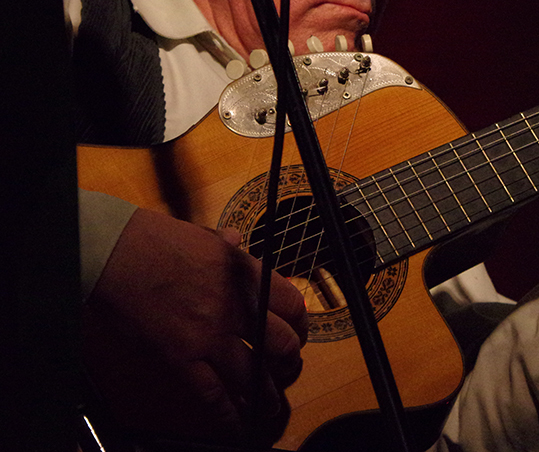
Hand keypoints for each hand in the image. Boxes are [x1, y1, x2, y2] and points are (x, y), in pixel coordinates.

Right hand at [83, 207, 307, 439]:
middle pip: (282, 343)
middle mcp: (236, 306)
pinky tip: (238, 421)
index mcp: (247, 274)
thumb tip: (238, 240)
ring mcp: (210, 334)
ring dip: (266, 394)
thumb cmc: (158, 240)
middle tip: (286, 367)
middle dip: (288, 360)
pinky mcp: (182, 357)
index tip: (298, 332)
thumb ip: (230, 247)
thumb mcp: (209, 237)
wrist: (117, 252)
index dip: (300, 324)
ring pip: (254, 375)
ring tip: (270, 403)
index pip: (293, 305)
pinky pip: (214, 394)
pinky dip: (229, 413)